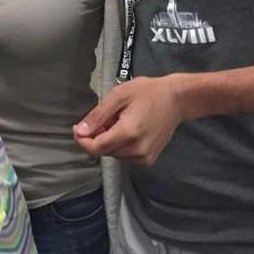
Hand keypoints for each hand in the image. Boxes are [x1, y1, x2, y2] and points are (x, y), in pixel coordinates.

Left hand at [72, 75, 186, 166]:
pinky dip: (120, 144)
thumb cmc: (149, 93)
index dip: (82, 140)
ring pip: (112, 154)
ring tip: (121, 121)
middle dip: (98, 136)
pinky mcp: (148, 160)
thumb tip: (81, 131)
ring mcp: (144, 157)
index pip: (95, 148)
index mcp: (129, 133)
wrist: (176, 100)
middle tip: (108, 117)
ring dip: (109, 140)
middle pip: (103, 151)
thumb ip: (97, 116)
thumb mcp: (118, 96)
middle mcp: (138, 150)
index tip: (78, 128)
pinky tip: (129, 129)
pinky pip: (123, 156)